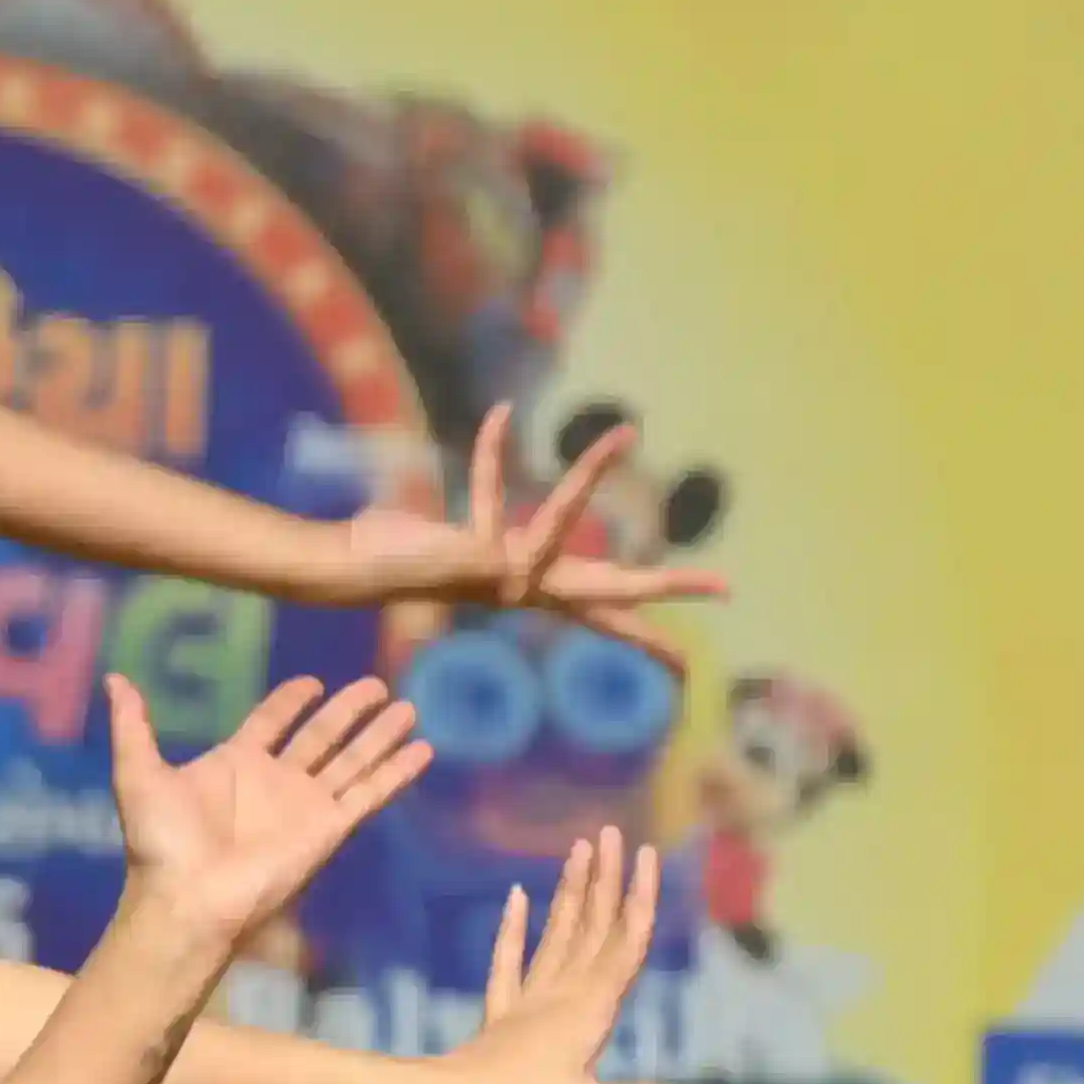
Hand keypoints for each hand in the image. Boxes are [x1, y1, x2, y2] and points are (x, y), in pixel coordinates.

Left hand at [102, 671, 435, 970]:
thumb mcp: (138, 773)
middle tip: (378, 685)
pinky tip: (422, 750)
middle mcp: (276, 783)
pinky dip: (397, 773)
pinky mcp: (328, 830)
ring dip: (381, 735)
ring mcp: (305, 807)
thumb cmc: (159, 844)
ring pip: (353, 760)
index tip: (311, 682)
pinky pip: (369, 794)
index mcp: (235, 765)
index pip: (271, 723)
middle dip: (349, 711)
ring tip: (409, 707)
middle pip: (322, 737)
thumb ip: (134, 724)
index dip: (290, 702)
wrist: (186, 900)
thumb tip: (114, 678)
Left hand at [296, 416, 735, 647]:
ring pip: (558, 519)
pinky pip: (488, 495)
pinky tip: (500, 415)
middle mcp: (528, 588)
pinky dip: (491, 455)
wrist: (355, 567)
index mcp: (536, 589)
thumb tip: (501, 533)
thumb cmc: (409, 556)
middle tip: (727, 585)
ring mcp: (504, 577)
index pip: (605, 617)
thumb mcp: (468, 548)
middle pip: (612, 591)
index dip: (647, 640)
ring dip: (589, 473)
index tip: (687, 668)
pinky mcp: (474, 559)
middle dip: (669, 587)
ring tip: (627, 431)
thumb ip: (494, 541)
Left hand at [410, 827, 688, 1083]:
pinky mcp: (500, 1017)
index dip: (641, 897)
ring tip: (578, 849)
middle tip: (611, 831)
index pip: (626, 943)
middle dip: (606, 879)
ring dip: (571, 892)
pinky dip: (514, 927)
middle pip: (592, 927)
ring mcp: (528, 1002)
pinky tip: (517, 895)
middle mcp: (561, 995)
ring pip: (556, 935)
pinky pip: (509, 961)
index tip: (648, 853)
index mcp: (590, 1009)